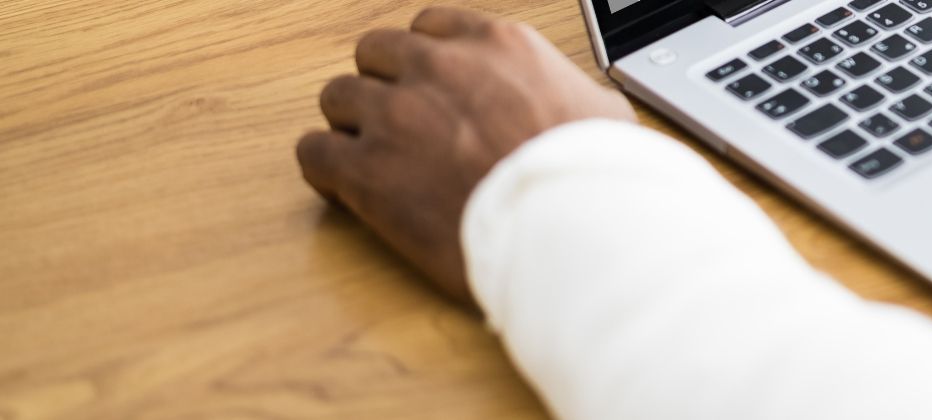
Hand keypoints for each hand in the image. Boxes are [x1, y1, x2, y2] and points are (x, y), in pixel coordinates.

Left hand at [297, 7, 634, 303]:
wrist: (568, 228)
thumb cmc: (593, 178)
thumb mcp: (603, 114)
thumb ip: (572, 95)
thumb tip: (583, 109)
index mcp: (498, 47)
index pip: (432, 27)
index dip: (426, 61)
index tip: (431, 86)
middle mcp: (439, 69)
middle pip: (375, 53)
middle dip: (384, 85)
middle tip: (400, 124)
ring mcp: (396, 116)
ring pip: (337, 97)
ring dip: (352, 125)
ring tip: (374, 159)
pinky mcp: (366, 171)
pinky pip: (314, 152)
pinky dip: (326, 169)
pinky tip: (346, 188)